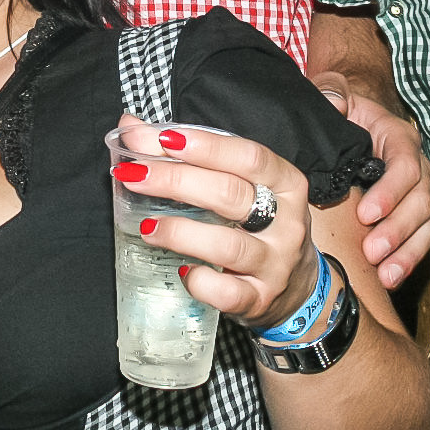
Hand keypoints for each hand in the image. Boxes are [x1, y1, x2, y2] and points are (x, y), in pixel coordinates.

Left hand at [112, 114, 323, 330]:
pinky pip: (227, 293)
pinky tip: (182, 271)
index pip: (248, 156)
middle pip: (230, 195)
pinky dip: (200, 282)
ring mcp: (275, 264)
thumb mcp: (238, 185)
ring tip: (146, 227)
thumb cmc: (257, 223)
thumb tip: (131, 130)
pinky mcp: (260, 300)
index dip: (205, 145)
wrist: (297, 286)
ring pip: (228, 246)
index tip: (163, 138)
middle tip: (135, 175)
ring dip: (180, 233)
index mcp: (285, 183)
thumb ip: (189, 156)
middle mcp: (286, 222)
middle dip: (176, 181)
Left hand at [313, 73, 429, 288]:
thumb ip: (333, 90)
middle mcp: (416, 166)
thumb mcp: (336, 91)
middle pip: (420, 201)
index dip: (390, 192)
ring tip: (386, 274)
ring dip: (407, 252)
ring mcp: (417, 192)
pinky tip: (390, 277)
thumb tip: (335, 102)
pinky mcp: (411, 213)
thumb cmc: (343, 107)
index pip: (405, 165)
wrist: (353, 120)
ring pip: (425, 224)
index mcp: (399, 138)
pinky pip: (420, 238)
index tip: (366, 214)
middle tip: (372, 251)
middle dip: (398, 230)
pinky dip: (408, 259)